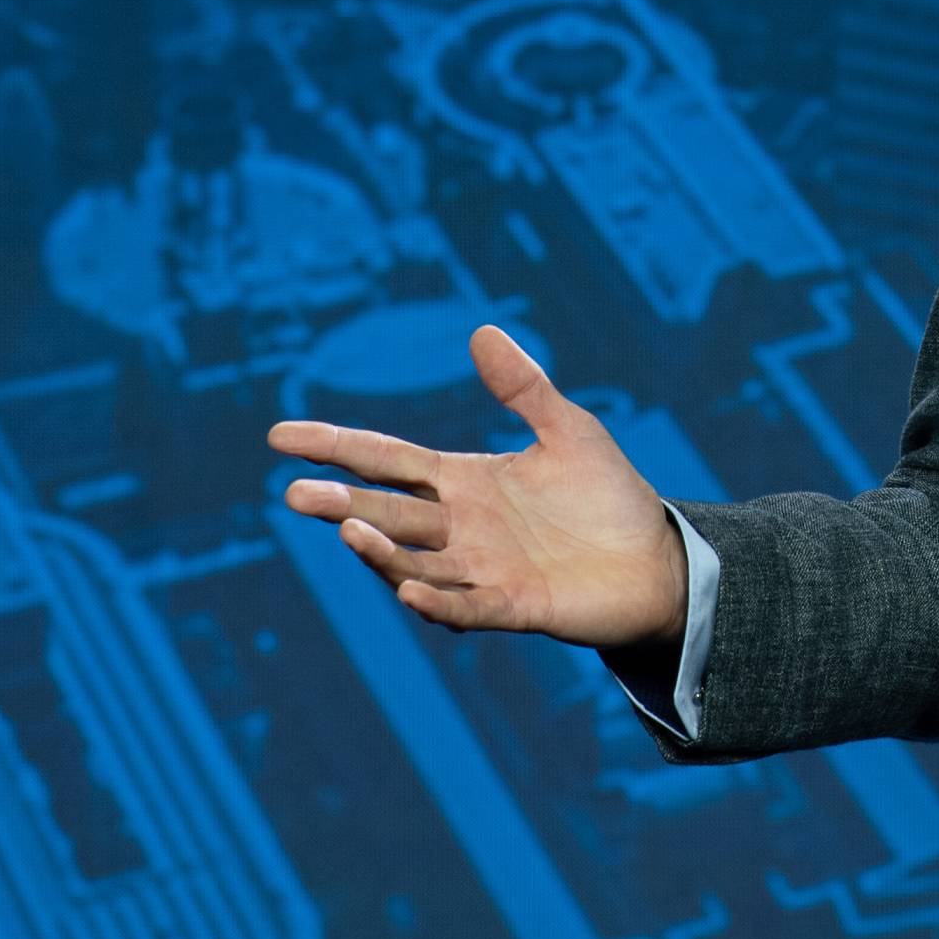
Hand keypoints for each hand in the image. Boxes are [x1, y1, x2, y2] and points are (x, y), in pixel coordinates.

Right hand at [267, 323, 688, 648]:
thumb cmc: (607, 497)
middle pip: (388, 512)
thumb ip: (524, 387)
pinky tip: (411, 591)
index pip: (387, 460)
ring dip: (381, 551)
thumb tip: (481, 330)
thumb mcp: (567, 430)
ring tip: (349, 528)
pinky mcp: (516, 607)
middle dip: (343, 503)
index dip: (337, 447)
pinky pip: (467, 607)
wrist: (657, 560)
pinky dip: (438, 602)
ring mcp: (483, 571)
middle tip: (296, 494)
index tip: (280, 436)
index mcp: (464, 482)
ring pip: (415, 563)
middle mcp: (461, 529)